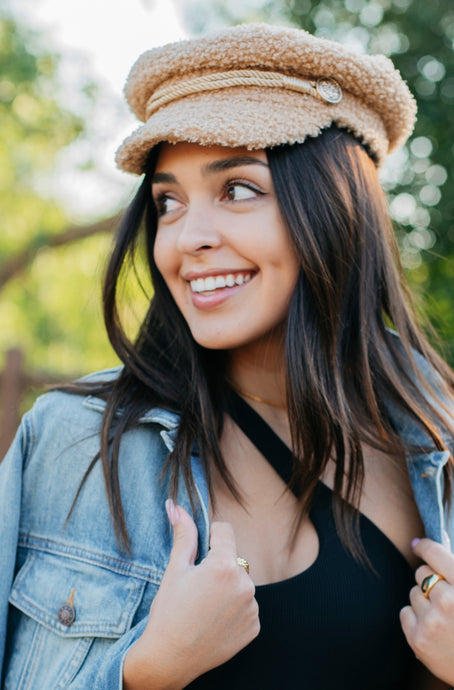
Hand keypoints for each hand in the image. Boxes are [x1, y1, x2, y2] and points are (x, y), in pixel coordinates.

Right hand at [123, 500, 259, 689]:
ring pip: (240, 583)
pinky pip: (246, 606)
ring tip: (204, 606)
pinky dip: (234, 609)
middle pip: (233, 559)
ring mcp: (252, 607)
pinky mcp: (254, 627)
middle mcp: (244, 584)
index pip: (224, 531)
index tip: (198, 552)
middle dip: (218, 565)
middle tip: (196, 587)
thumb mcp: (175, 569)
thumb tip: (176, 506)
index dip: (209, 537)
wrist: (169, 659)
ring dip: (228, 588)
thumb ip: (183, 535)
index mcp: (225, 565)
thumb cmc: (168, 612)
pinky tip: (214, 620)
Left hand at [400, 537, 453, 685]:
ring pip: (413, 592)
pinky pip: (405, 612)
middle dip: (431, 580)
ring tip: (443, 617)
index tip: (418, 545)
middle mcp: (448, 601)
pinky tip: (433, 628)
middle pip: (421, 572)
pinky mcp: (418, 639)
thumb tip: (420, 544)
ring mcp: (432, 621)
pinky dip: (415, 618)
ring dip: (424, 601)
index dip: (424, 547)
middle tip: (445, 597)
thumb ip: (452, 571)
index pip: (435, 554)